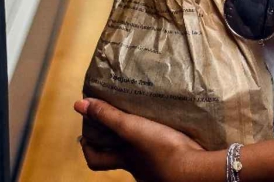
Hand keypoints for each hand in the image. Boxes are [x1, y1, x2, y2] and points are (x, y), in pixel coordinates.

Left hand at [74, 98, 220, 180]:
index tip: (86, 132)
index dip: (88, 148)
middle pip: (118, 155)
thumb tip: (78, 105)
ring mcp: (156, 164)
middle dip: (114, 139)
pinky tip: (167, 123)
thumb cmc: (160, 149)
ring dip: (139, 135)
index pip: (97, 160)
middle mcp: (137, 166)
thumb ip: (107, 117)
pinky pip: (162, 148)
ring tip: (143, 113)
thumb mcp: (130, 129)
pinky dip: (160, 137)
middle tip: (114, 116)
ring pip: (141, 151)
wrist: (194, 168)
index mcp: (124, 160)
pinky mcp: (175, 158)